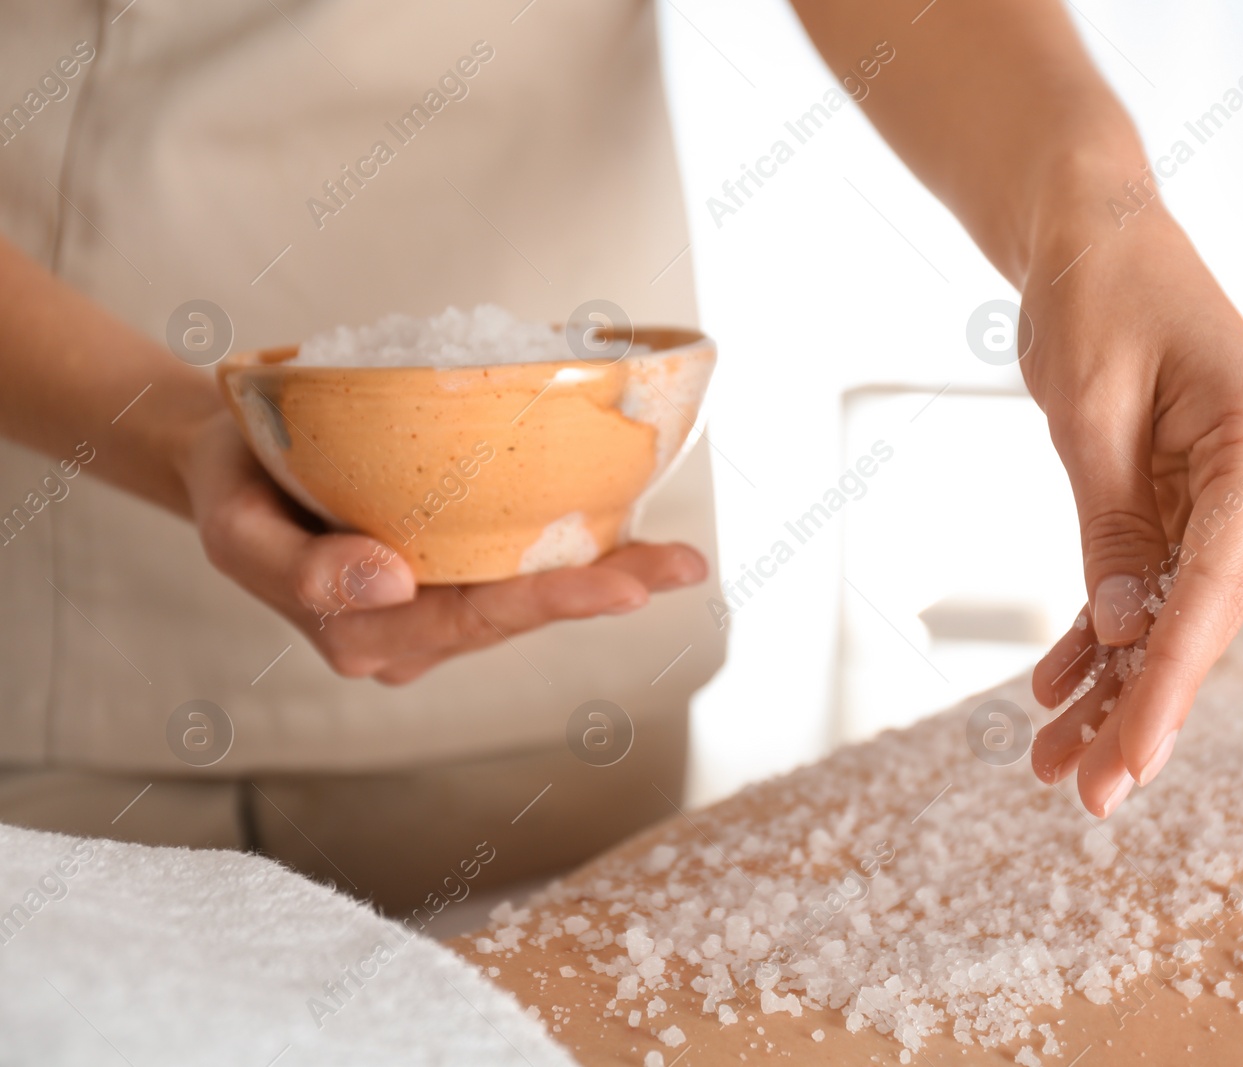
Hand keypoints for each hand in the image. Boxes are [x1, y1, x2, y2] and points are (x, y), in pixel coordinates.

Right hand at [176, 410, 706, 684]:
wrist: (231, 461)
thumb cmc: (235, 489)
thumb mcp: (236, 531)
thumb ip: (300, 572)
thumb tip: (393, 582)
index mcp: (365, 636)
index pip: (473, 619)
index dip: (551, 601)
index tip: (620, 585)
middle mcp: (413, 632)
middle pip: (520, 612)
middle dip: (605, 591)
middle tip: (682, 568)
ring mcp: (436, 604)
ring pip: (528, 592)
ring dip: (608, 574)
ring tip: (681, 559)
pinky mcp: (450, 566)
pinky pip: (519, 564)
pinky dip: (580, 551)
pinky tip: (638, 538)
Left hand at [1021, 174, 1242, 815]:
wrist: (1096, 233)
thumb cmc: (1095, 295)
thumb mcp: (1088, 415)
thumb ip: (1113, 529)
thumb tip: (1129, 636)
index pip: (1216, 593)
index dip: (1166, 690)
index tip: (1125, 766)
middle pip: (1201, 620)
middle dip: (1139, 709)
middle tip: (1084, 795)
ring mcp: (1236, 492)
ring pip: (1173, 615)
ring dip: (1115, 685)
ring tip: (1051, 760)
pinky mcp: (1193, 498)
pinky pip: (1149, 580)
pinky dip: (1104, 632)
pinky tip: (1058, 688)